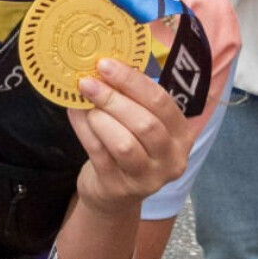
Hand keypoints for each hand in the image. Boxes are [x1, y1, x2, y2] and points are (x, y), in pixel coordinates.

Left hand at [69, 58, 192, 213]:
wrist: (114, 194)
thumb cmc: (130, 146)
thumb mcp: (140, 123)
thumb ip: (132, 99)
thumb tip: (104, 67)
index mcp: (182, 135)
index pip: (161, 102)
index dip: (132, 81)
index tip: (106, 65)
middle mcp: (171, 159)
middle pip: (145, 124)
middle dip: (113, 99)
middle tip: (88, 82)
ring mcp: (147, 179)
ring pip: (124, 143)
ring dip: (101, 118)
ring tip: (84, 102)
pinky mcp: (119, 188)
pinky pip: (100, 154)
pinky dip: (84, 130)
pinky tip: (75, 114)